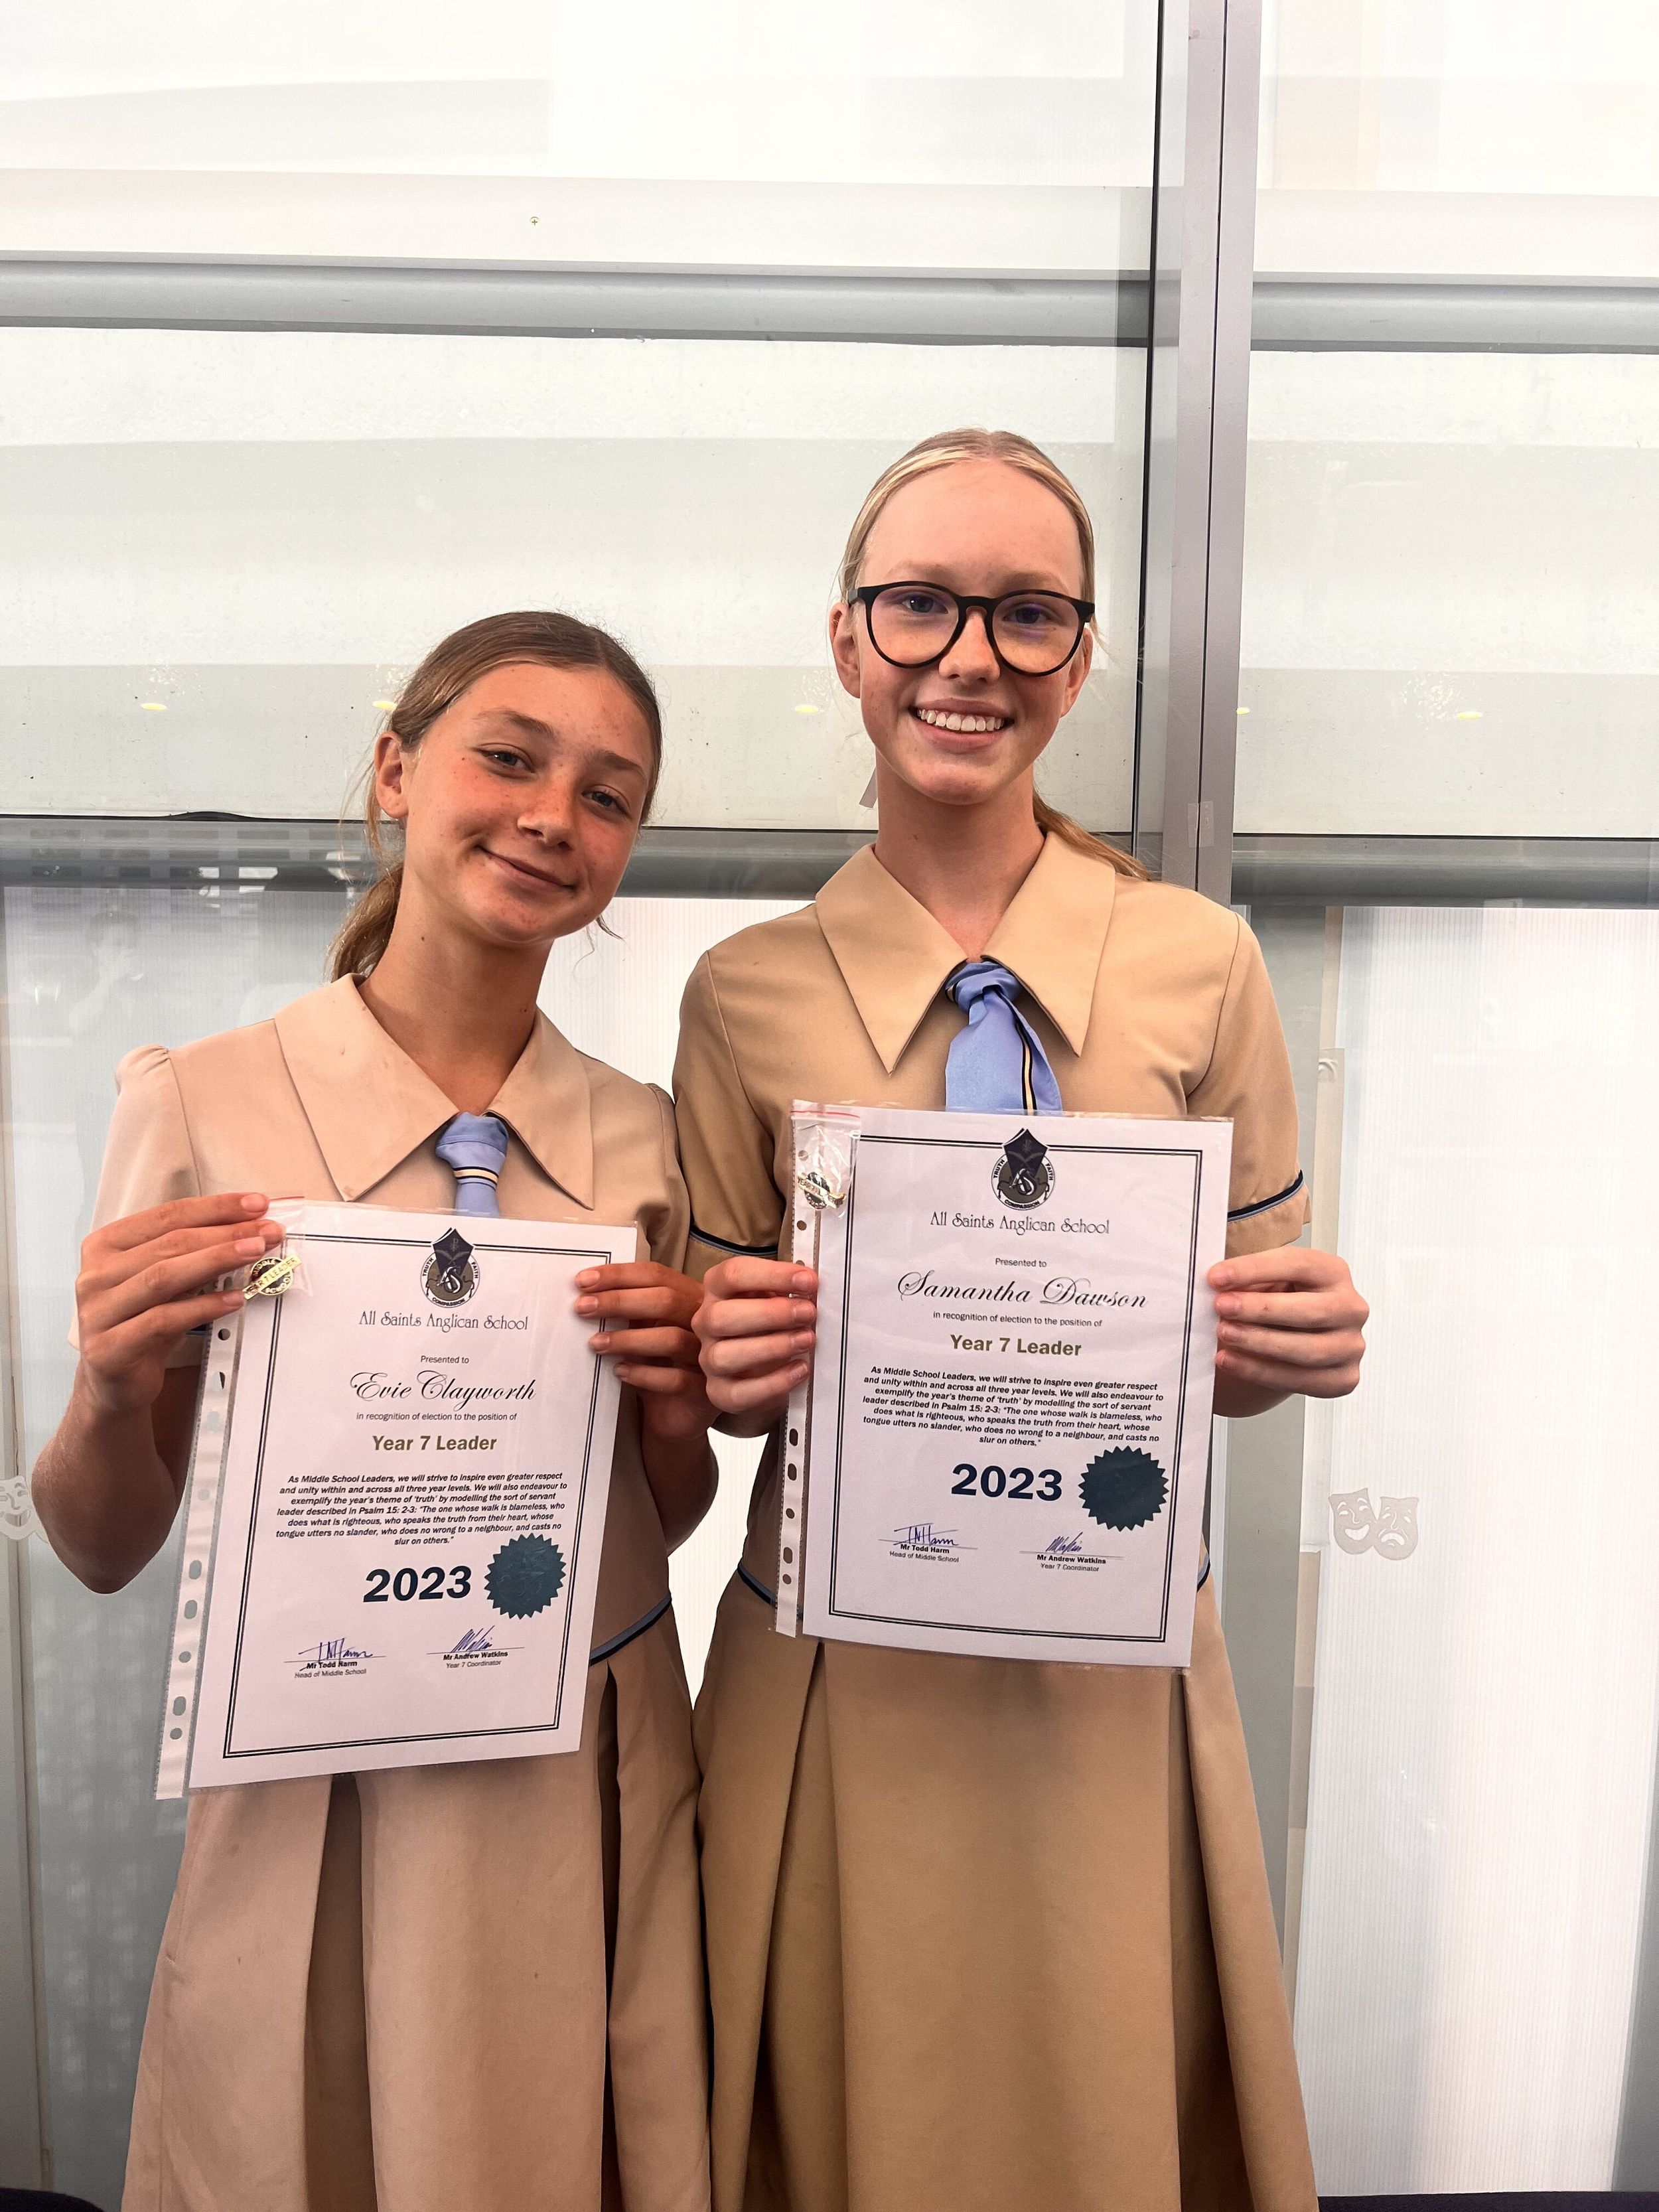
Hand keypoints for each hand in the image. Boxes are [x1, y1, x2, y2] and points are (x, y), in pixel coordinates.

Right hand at [75, 1194, 284, 1419]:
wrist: (115, 1382)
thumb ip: (195, 1253)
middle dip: (225, 1234)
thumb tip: (252, 1227)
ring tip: (256, 1253)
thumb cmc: (146, 1321)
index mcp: (105, 1245)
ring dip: (216, 1260)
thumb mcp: (168, 1282)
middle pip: (169, 1244)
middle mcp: (95, 1275)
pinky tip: (235, 1299)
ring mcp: (98, 1312)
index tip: (258, 1204)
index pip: (167, 1216)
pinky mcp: (110, 1348)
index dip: (215, 1208)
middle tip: (267, 1232)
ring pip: (164, 1277)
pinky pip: (163, 1320)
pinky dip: (203, 1307)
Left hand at [576, 1263, 710, 1441]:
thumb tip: (586, 1293)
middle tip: (582, 1307)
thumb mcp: (642, 1332)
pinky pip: (676, 1380)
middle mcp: (704, 1323)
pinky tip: (619, 1372)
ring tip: (596, 1343)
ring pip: (672, 1339)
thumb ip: (627, 1312)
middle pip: (666, 1300)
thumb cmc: (657, 1365)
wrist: (675, 1414)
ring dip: (628, 1339)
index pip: (657, 1275)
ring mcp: (708, 1356)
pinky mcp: (704, 1392)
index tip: (583, 1280)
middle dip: (619, 1301)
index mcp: (690, 1298)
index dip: (619, 1275)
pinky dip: (644, 1374)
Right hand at [692, 1257, 817, 1423]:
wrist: (759, 1365)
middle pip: (722, 1316)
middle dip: (771, 1314)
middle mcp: (706, 1322)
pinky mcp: (719, 1391)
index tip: (808, 1280)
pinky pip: (739, 1393)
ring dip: (771, 1347)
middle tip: (808, 1312)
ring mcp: (708, 1358)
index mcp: (717, 1289)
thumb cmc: (769, 1322)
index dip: (772, 1276)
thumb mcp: (775, 1297)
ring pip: (725, 1355)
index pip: (733, 1275)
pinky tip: (800, 1368)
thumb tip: (811, 1287)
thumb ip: (788, 1290)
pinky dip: (773, 1383)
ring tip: (806, 1340)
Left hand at [1208, 1246, 1367, 1403]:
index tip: (1217, 1277)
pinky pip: (1301, 1379)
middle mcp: (1351, 1308)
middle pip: (1309, 1310)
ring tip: (1224, 1334)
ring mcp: (1350, 1346)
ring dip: (1259, 1342)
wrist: (1286, 1342)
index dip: (1255, 1269)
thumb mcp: (1266, 1283)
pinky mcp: (1343, 1378)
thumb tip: (1218, 1282)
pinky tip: (1231, 1361)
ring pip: (1307, 1349)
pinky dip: (1260, 1372)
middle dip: (1260, 1309)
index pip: (1298, 1264)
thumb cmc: (1277, 1304)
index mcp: (1333, 1273)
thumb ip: (1249, 1281)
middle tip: (1221, 1307)